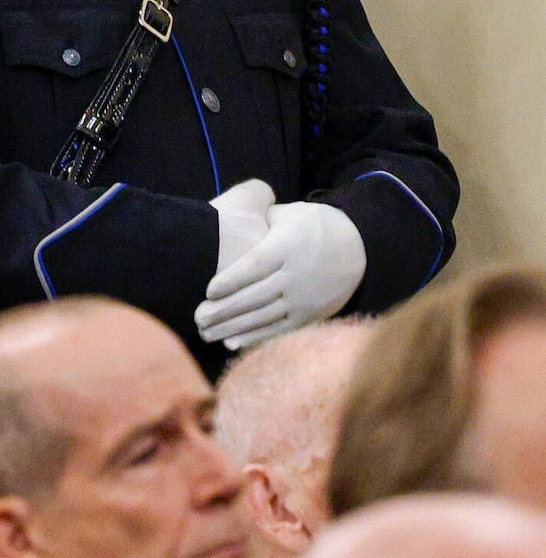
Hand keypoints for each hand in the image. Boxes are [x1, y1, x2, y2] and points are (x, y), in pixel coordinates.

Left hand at [197, 188, 364, 350]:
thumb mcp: (291, 213)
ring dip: (234, 327)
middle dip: (224, 309)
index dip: (232, 280)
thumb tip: (235, 217)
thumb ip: (263, 218)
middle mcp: (296, 275)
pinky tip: (232, 343)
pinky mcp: (312, 314)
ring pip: (265, 316)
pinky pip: (281, 329)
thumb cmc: (314, 225)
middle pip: (256, 295)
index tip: (208, 291)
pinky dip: (256, 338)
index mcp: (288, 247)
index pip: (256, 265)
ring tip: (206, 333)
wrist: (360, 246)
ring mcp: (305, 297)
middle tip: (197, 318)